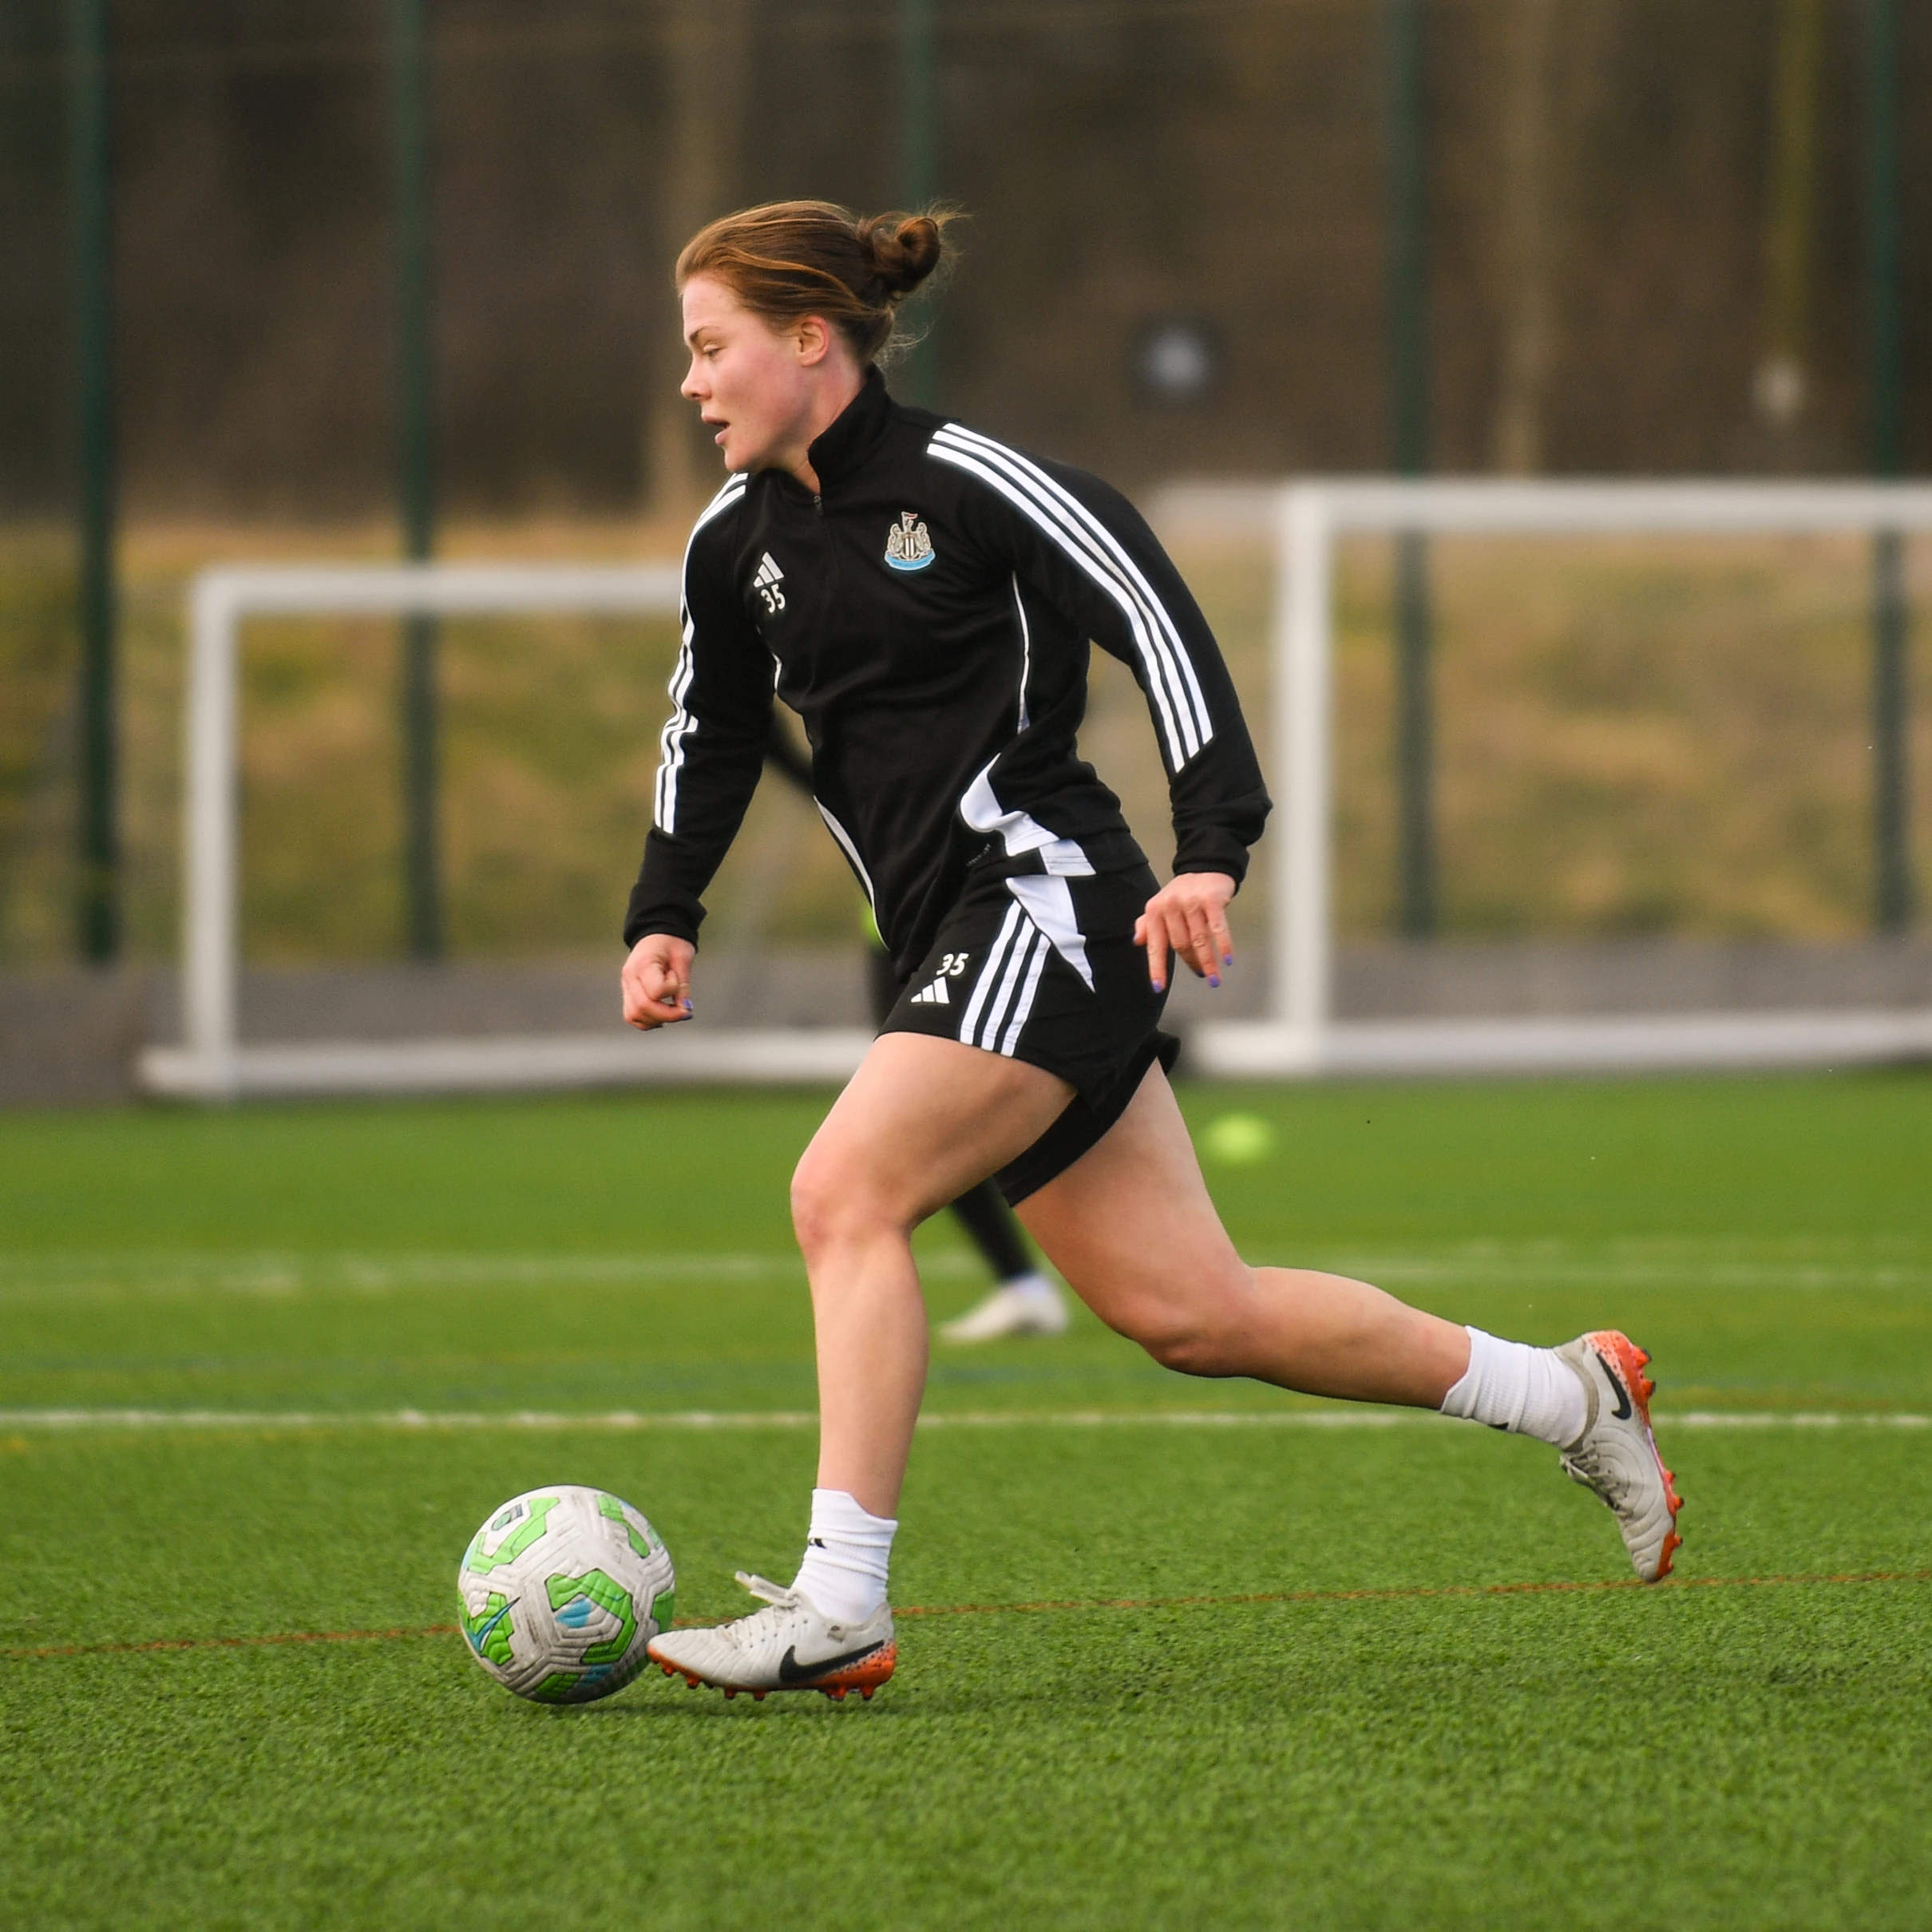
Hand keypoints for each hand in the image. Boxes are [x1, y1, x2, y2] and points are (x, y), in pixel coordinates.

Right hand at [621, 933, 695, 1029]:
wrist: (658, 934)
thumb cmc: (672, 943)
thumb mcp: (683, 958)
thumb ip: (683, 985)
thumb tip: (685, 1010)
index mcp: (643, 964)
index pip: (655, 992)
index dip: (673, 991)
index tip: (679, 979)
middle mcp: (629, 977)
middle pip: (641, 1008)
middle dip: (667, 1015)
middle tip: (684, 1010)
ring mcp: (626, 986)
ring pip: (633, 1015)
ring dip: (656, 1019)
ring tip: (672, 1010)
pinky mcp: (628, 993)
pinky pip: (632, 1015)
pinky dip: (648, 1020)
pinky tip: (662, 1014)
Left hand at [1133, 872, 1235, 994]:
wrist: (1204, 866)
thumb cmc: (1182, 892)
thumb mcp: (1160, 906)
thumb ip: (1147, 924)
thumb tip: (1137, 941)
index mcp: (1155, 910)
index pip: (1155, 945)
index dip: (1156, 968)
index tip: (1159, 987)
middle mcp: (1171, 906)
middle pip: (1180, 944)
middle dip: (1191, 964)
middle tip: (1201, 975)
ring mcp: (1191, 902)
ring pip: (1199, 940)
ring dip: (1208, 962)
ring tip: (1213, 978)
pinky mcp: (1211, 899)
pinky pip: (1218, 928)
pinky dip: (1224, 945)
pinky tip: (1228, 959)